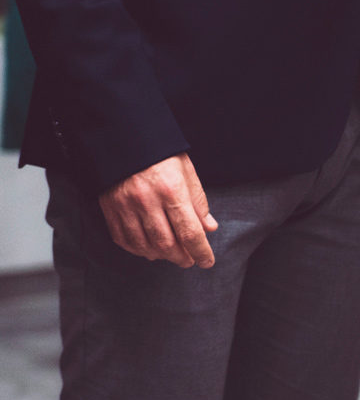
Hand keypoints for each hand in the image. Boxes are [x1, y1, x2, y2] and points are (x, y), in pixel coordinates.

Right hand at [99, 153, 218, 267]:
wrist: (124, 137)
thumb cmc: (162, 154)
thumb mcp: (187, 172)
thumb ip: (198, 202)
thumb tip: (209, 228)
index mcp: (172, 191)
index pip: (190, 232)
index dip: (201, 251)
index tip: (207, 262)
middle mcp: (148, 201)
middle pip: (166, 244)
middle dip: (181, 257)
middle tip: (189, 260)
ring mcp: (126, 206)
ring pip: (145, 245)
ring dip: (161, 256)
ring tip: (171, 255)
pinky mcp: (110, 208)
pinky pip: (123, 239)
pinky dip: (138, 249)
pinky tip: (149, 249)